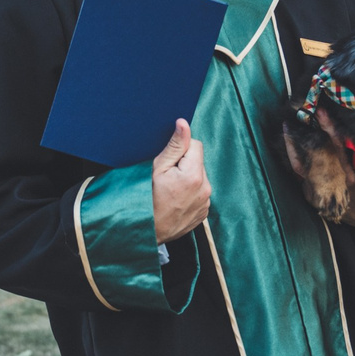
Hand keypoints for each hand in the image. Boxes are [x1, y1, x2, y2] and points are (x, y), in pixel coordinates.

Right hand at [151, 119, 210, 241]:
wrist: (148, 231)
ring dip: (189, 178)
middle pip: (198, 161)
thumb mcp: (157, 169)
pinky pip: (200, 193)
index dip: (181, 149)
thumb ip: (174, 146)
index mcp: (194, 174)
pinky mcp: (204, 211)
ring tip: (171, 190)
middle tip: (168, 177)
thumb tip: (183, 124)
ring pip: (200, 177)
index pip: (196, 144)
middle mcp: (205, 188)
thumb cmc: (148, 200)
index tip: (170, 161)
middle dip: (185, 164)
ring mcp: (206, 202)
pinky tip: (176, 199)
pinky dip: (191, 192)